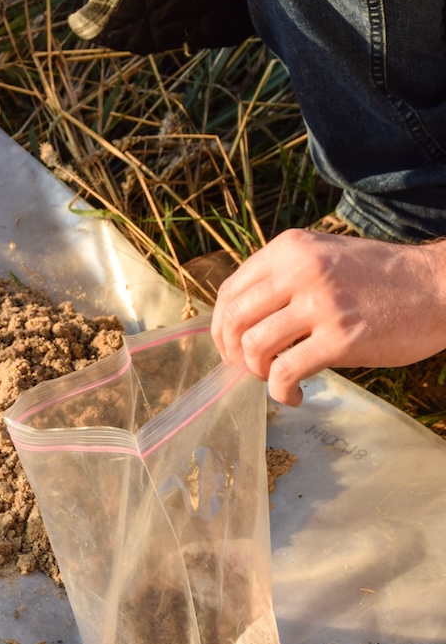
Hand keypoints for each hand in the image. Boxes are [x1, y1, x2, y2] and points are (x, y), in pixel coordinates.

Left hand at [210, 229, 445, 405]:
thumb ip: (284, 276)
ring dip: (256, 372)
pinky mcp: (341, 338)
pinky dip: (280, 391)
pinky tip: (294, 394)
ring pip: (253, 346)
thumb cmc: (383, 278)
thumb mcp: (326, 255)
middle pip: (234, 319)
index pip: (230, 290)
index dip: (221, 326)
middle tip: (247, 368)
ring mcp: (321, 304)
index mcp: (290, 248)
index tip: (230, 346)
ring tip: (275, 378)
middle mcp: (300, 270)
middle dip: (231, 352)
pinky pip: (285, 372)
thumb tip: (242, 318)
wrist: (442, 287)